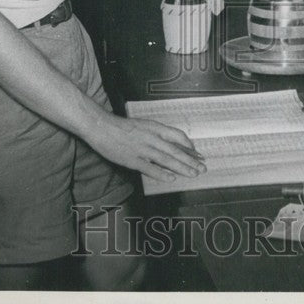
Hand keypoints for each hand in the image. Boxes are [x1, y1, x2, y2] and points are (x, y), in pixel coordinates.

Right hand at [90, 113, 206, 181]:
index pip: (178, 136)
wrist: (101, 126)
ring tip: (193, 173)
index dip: (189, 146)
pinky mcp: (132, 159)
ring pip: (166, 159)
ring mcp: (142, 149)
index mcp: (155, 128)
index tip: (197, 154)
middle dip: (191, 160)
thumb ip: (157, 134)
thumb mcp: (144, 125)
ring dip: (182, 167)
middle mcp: (151, 138)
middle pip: (175, 150)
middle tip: (202, 168)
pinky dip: (161, 173)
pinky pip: (149, 168)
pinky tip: (171, 178)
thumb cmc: (122, 127)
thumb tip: (172, 143)